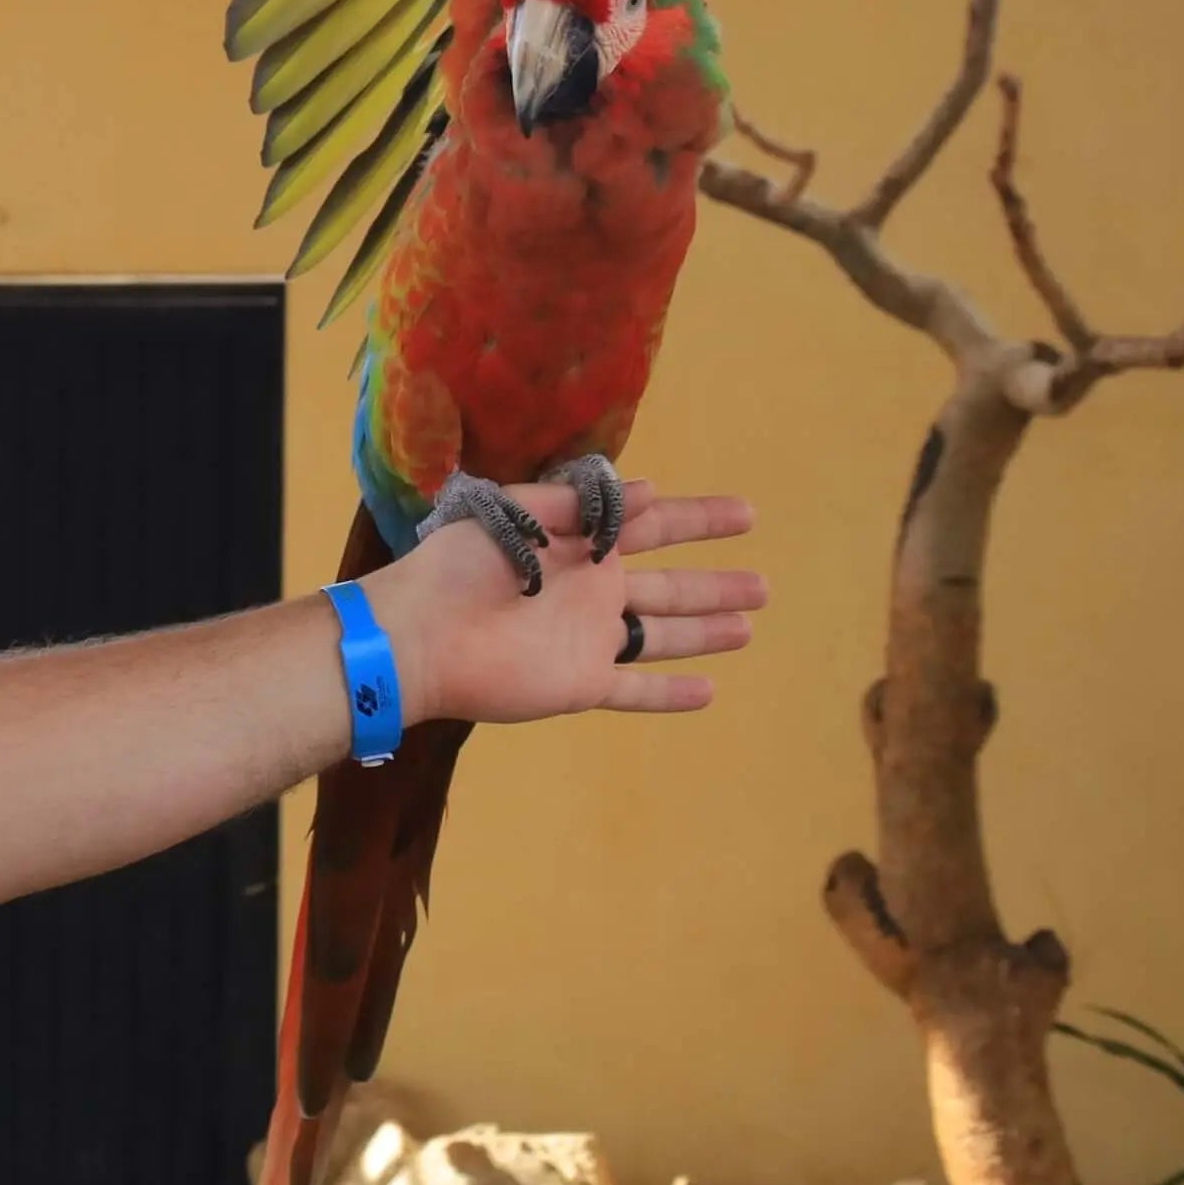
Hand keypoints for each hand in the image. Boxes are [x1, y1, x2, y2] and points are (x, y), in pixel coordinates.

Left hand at [369, 481, 764, 728]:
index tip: (747, 514)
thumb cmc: (458, 567)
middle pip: (670, 586)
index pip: (652, 525)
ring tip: (748, 626)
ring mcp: (588, 639)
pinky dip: (669, 693)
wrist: (418, 636)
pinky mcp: (579, 683)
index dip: (699, 519)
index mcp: (578, 545)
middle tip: (765, 584)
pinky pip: (635, 689)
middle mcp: (592, 591)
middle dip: (715, 583)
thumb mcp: (515, 514)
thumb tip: (649, 491)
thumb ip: (578, 506)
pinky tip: (708, 691)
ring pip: (661, 636)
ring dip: (704, 632)